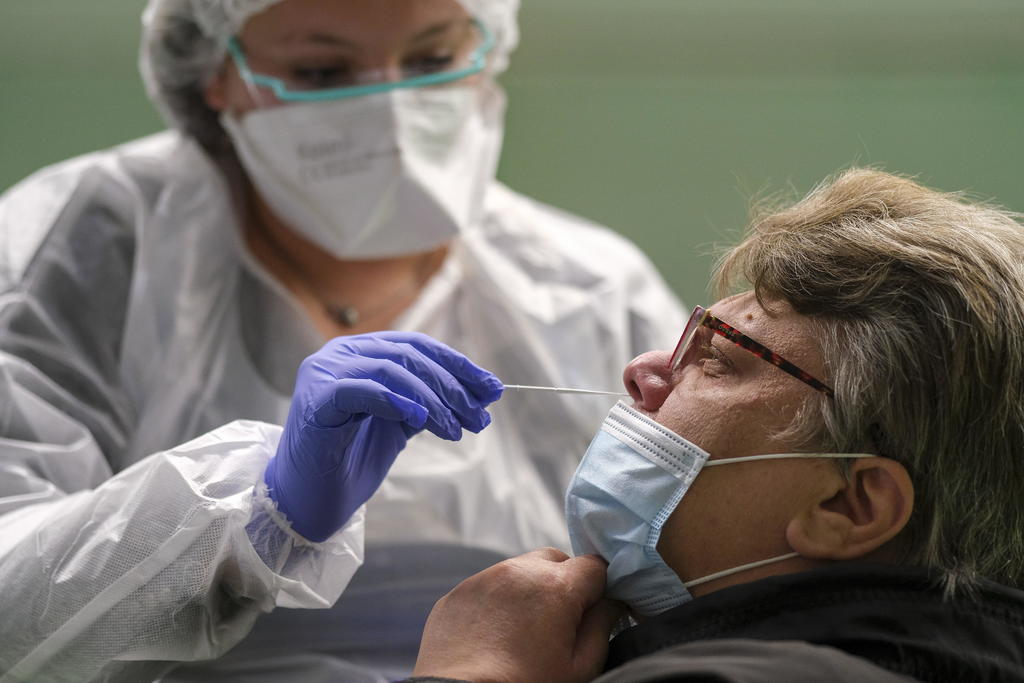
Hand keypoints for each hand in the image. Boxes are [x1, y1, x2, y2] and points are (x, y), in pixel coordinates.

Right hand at [264, 331, 503, 542]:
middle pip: (409, 356)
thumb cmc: (351, 460)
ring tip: (456, 429)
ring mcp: (324, 373)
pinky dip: (396, 401)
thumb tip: (480, 393)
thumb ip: (429, 402)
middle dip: (452, 387)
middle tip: (480, 417)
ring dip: (433, 400)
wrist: (307, 500)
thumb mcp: (400, 424)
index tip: (492, 389)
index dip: (458, 365)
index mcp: (359, 352)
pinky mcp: (315, 400)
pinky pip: (362, 390)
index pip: (417, 346)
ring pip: (391, 370)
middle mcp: (339, 353)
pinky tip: (421, 419)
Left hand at [413, 548, 622, 682]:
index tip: (594, 611)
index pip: (594, 565)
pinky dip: (499, 601)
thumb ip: (601, 628)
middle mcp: (518, 571)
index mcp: (555, 587)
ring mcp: (483, 579)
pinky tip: (496, 635)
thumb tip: (610, 603)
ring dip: (530, 589)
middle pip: (555, 560)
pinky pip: (488, 585)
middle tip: (561, 621)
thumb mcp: (578, 668)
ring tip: (525, 631)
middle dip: (565, 582)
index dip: (600, 587)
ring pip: (520, 570)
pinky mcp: (457, 594)